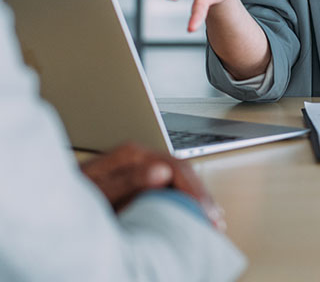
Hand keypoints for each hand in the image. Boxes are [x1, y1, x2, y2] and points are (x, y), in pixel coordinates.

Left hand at [80, 143, 224, 228]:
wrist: (47, 201)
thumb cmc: (67, 198)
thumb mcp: (99, 190)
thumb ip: (129, 179)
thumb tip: (162, 171)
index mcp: (133, 155)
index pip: (177, 167)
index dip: (194, 191)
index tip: (204, 213)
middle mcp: (139, 158)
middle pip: (183, 171)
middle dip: (201, 196)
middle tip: (215, 221)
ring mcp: (139, 168)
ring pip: (178, 179)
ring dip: (195, 199)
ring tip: (210, 220)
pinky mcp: (136, 181)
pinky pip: (168, 187)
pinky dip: (183, 201)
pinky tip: (192, 214)